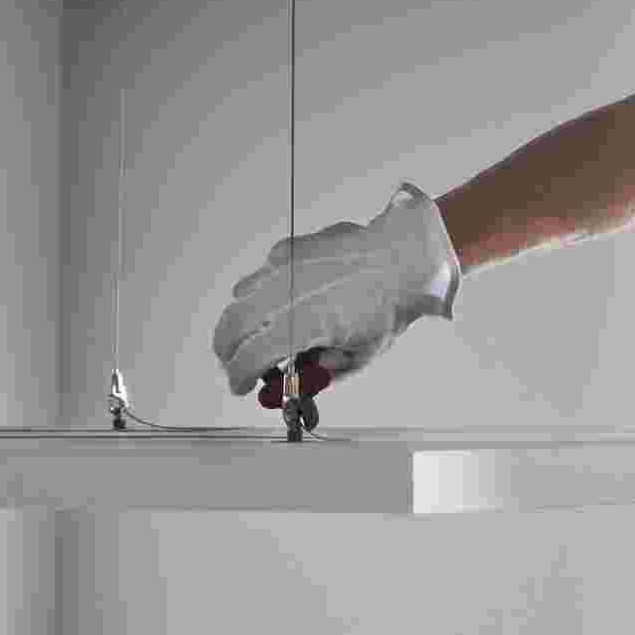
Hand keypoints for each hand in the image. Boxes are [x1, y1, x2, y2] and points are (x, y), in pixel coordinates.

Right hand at [210, 184, 461, 396]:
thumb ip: (322, 372)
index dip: (239, 377)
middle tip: (239, 363)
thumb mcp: (359, 355)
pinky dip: (262, 293)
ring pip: (240, 298)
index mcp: (302, 324)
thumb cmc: (390, 303)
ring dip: (242, 321)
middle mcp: (285, 292)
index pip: (249, 358)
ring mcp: (283, 266)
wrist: (405, 256)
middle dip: (228, 351)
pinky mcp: (288, 249)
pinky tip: (285, 301)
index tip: (240, 385)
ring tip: (262, 334)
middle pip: (231, 327)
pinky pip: (261, 274)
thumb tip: (297, 378)